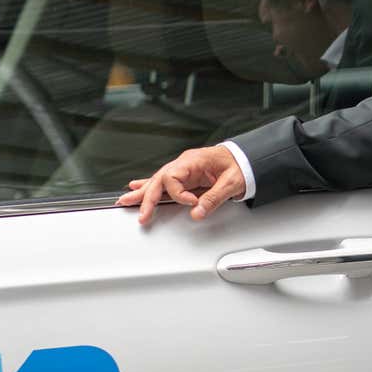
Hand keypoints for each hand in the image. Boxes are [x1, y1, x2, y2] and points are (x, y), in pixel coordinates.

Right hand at [116, 145, 244, 224]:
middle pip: (159, 180)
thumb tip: (197, 213)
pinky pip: (164, 181)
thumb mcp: (232, 183)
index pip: (174, 178)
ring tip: (125, 201)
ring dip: (142, 192)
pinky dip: (149, 186)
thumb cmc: (240, 166)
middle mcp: (185, 163)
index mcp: (194, 161)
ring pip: (157, 181)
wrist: (246, 158)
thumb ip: (214, 198)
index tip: (192, 203)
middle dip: (147, 197)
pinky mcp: (185, 175)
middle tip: (141, 213)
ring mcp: (183, 169)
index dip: (180, 194)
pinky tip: (136, 188)